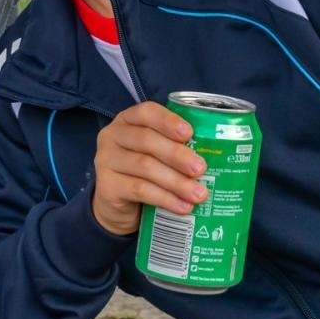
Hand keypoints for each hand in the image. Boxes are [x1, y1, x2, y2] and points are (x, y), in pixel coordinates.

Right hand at [90, 101, 207, 233]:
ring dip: (176, 181)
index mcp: (128, 120)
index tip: (189, 133)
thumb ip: (175, 148)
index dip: (168, 121)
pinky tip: (182, 206)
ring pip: (145, 167)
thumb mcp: (156, 154)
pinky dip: (165, 198)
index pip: (146, 112)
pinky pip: (139, 190)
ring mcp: (106, 161)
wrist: (117, 205)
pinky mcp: (107, 186)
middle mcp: (113, 136)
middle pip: (147, 140)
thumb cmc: (144, 172)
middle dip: (177, 154)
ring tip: (198, 194)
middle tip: (201, 168)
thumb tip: (214, 156)